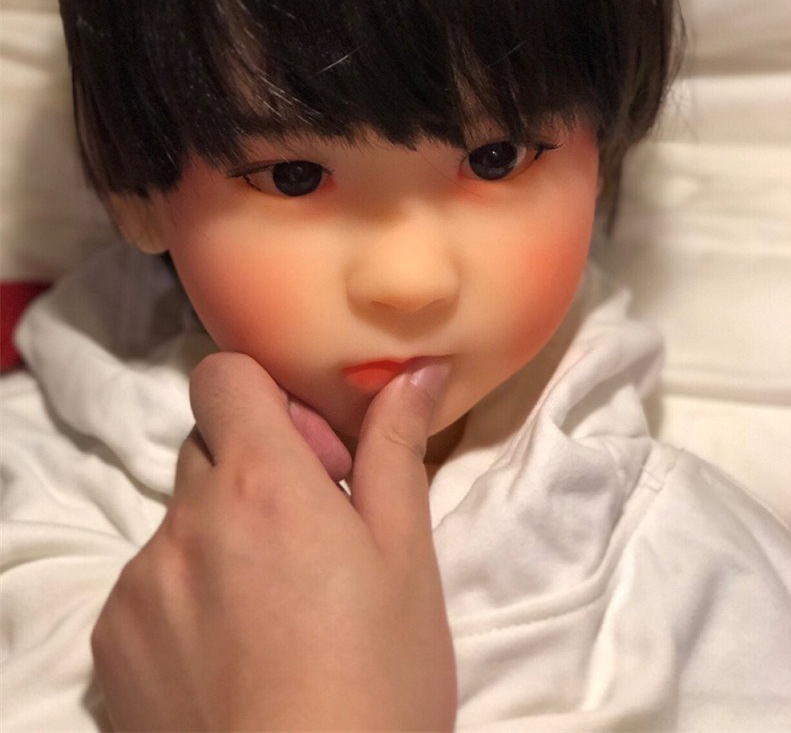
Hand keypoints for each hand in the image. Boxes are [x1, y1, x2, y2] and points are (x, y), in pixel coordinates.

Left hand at [91, 352, 456, 731]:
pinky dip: (184, 598)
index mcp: (262, 483)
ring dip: (219, 539)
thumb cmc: (377, 680)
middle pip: (207, 448)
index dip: (264, 398)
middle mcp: (187, 519)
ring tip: (273, 613)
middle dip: (252, 472)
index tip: (309, 454)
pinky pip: (146, 585)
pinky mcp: (112, 641)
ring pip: (181, 521)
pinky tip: (230, 656)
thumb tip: (417, 371)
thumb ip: (395, 450)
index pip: (222, 376)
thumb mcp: (406, 558)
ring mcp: (141, 582)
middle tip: (307, 537)